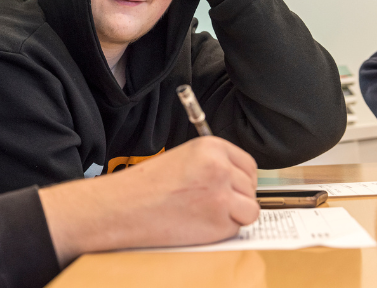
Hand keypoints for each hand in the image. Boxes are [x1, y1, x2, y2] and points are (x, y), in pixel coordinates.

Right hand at [39, 136, 258, 266]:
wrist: (125, 205)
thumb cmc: (146, 185)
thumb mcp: (183, 158)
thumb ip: (212, 164)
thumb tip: (237, 179)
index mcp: (211, 147)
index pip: (248, 164)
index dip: (239, 179)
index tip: (230, 187)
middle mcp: (221, 167)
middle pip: (250, 187)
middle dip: (236, 197)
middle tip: (208, 203)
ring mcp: (223, 194)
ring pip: (250, 209)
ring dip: (233, 215)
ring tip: (203, 213)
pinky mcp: (220, 220)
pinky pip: (236, 228)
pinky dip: (223, 230)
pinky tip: (199, 223)